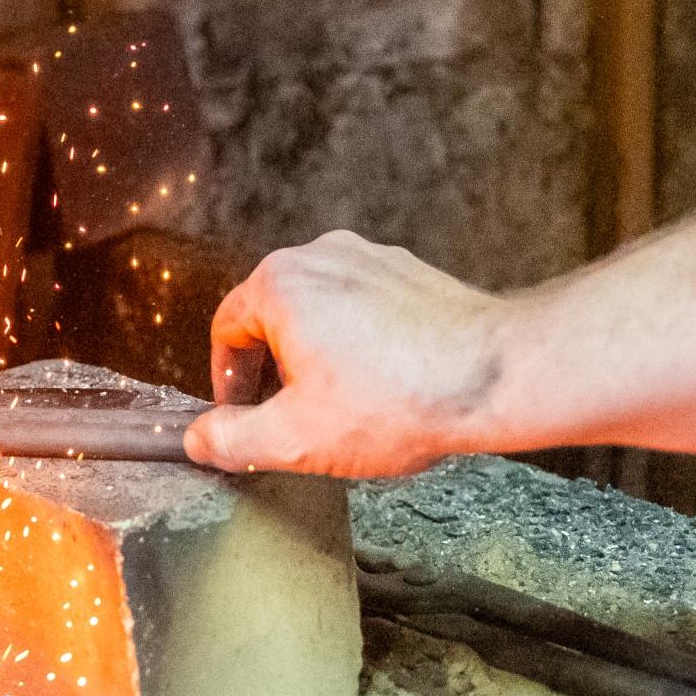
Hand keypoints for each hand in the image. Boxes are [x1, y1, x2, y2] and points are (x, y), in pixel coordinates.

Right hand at [183, 231, 510, 477]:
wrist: (495, 376)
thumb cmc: (401, 401)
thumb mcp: (296, 438)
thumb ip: (232, 440)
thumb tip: (200, 439)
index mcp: (282, 284)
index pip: (227, 331)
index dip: (228, 383)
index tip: (244, 417)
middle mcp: (324, 255)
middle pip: (273, 318)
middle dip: (276, 373)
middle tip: (293, 420)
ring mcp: (372, 260)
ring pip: (322, 314)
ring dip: (319, 360)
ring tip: (344, 409)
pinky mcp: (411, 275)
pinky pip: (366, 310)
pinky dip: (361, 347)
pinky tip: (384, 389)